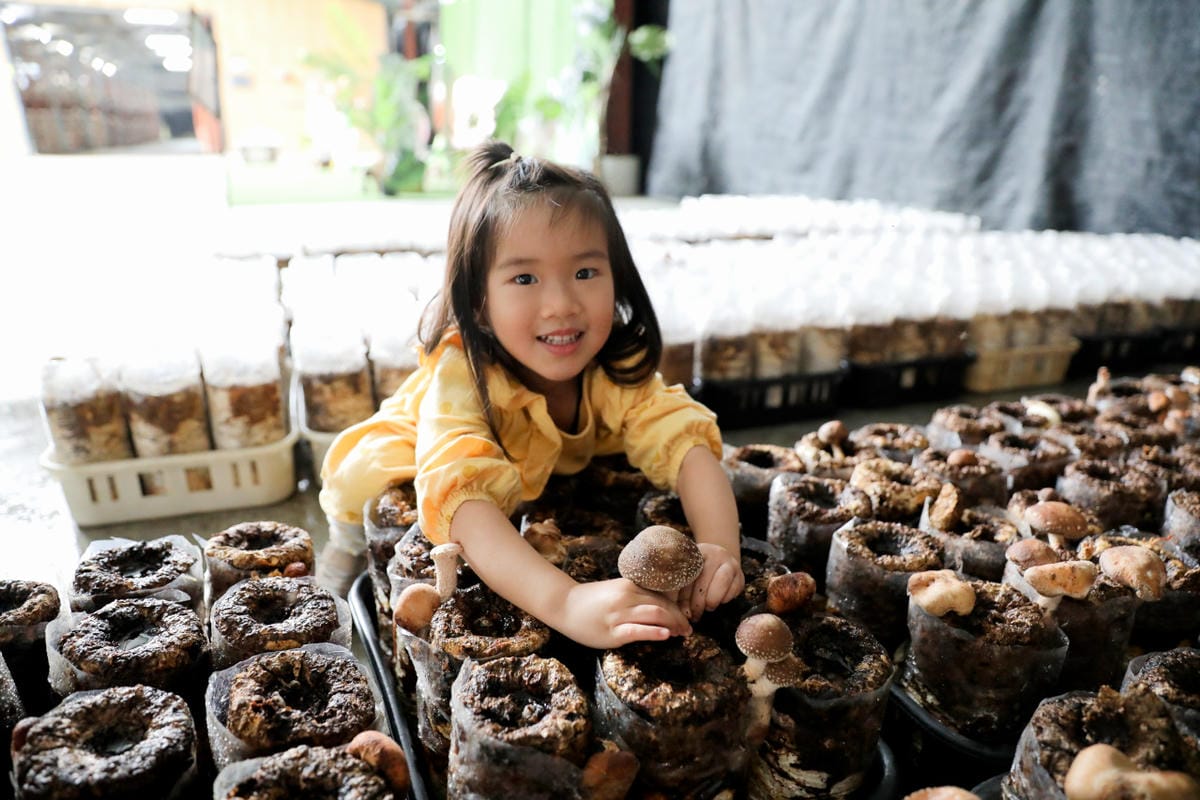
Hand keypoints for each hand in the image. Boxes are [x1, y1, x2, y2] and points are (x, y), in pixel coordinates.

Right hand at [559, 578, 691, 649]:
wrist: (564, 604)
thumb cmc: (591, 600)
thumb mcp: (615, 592)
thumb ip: (634, 596)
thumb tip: (659, 607)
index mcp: (629, 586)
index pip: (661, 596)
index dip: (676, 608)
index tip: (686, 618)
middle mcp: (626, 597)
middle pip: (662, 606)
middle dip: (679, 618)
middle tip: (688, 630)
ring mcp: (619, 615)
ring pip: (654, 615)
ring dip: (673, 625)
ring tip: (682, 634)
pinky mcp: (613, 631)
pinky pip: (637, 630)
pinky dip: (654, 632)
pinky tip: (665, 635)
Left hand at [677, 542, 743, 621]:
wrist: (720, 563)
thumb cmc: (697, 573)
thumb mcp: (686, 576)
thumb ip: (678, 590)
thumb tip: (680, 613)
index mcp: (696, 552)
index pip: (687, 575)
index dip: (684, 596)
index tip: (682, 611)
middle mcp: (714, 553)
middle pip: (704, 578)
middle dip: (697, 602)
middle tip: (694, 615)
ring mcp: (730, 563)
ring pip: (721, 581)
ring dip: (712, 600)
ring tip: (707, 608)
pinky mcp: (741, 576)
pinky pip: (733, 589)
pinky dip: (724, 599)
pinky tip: (717, 602)